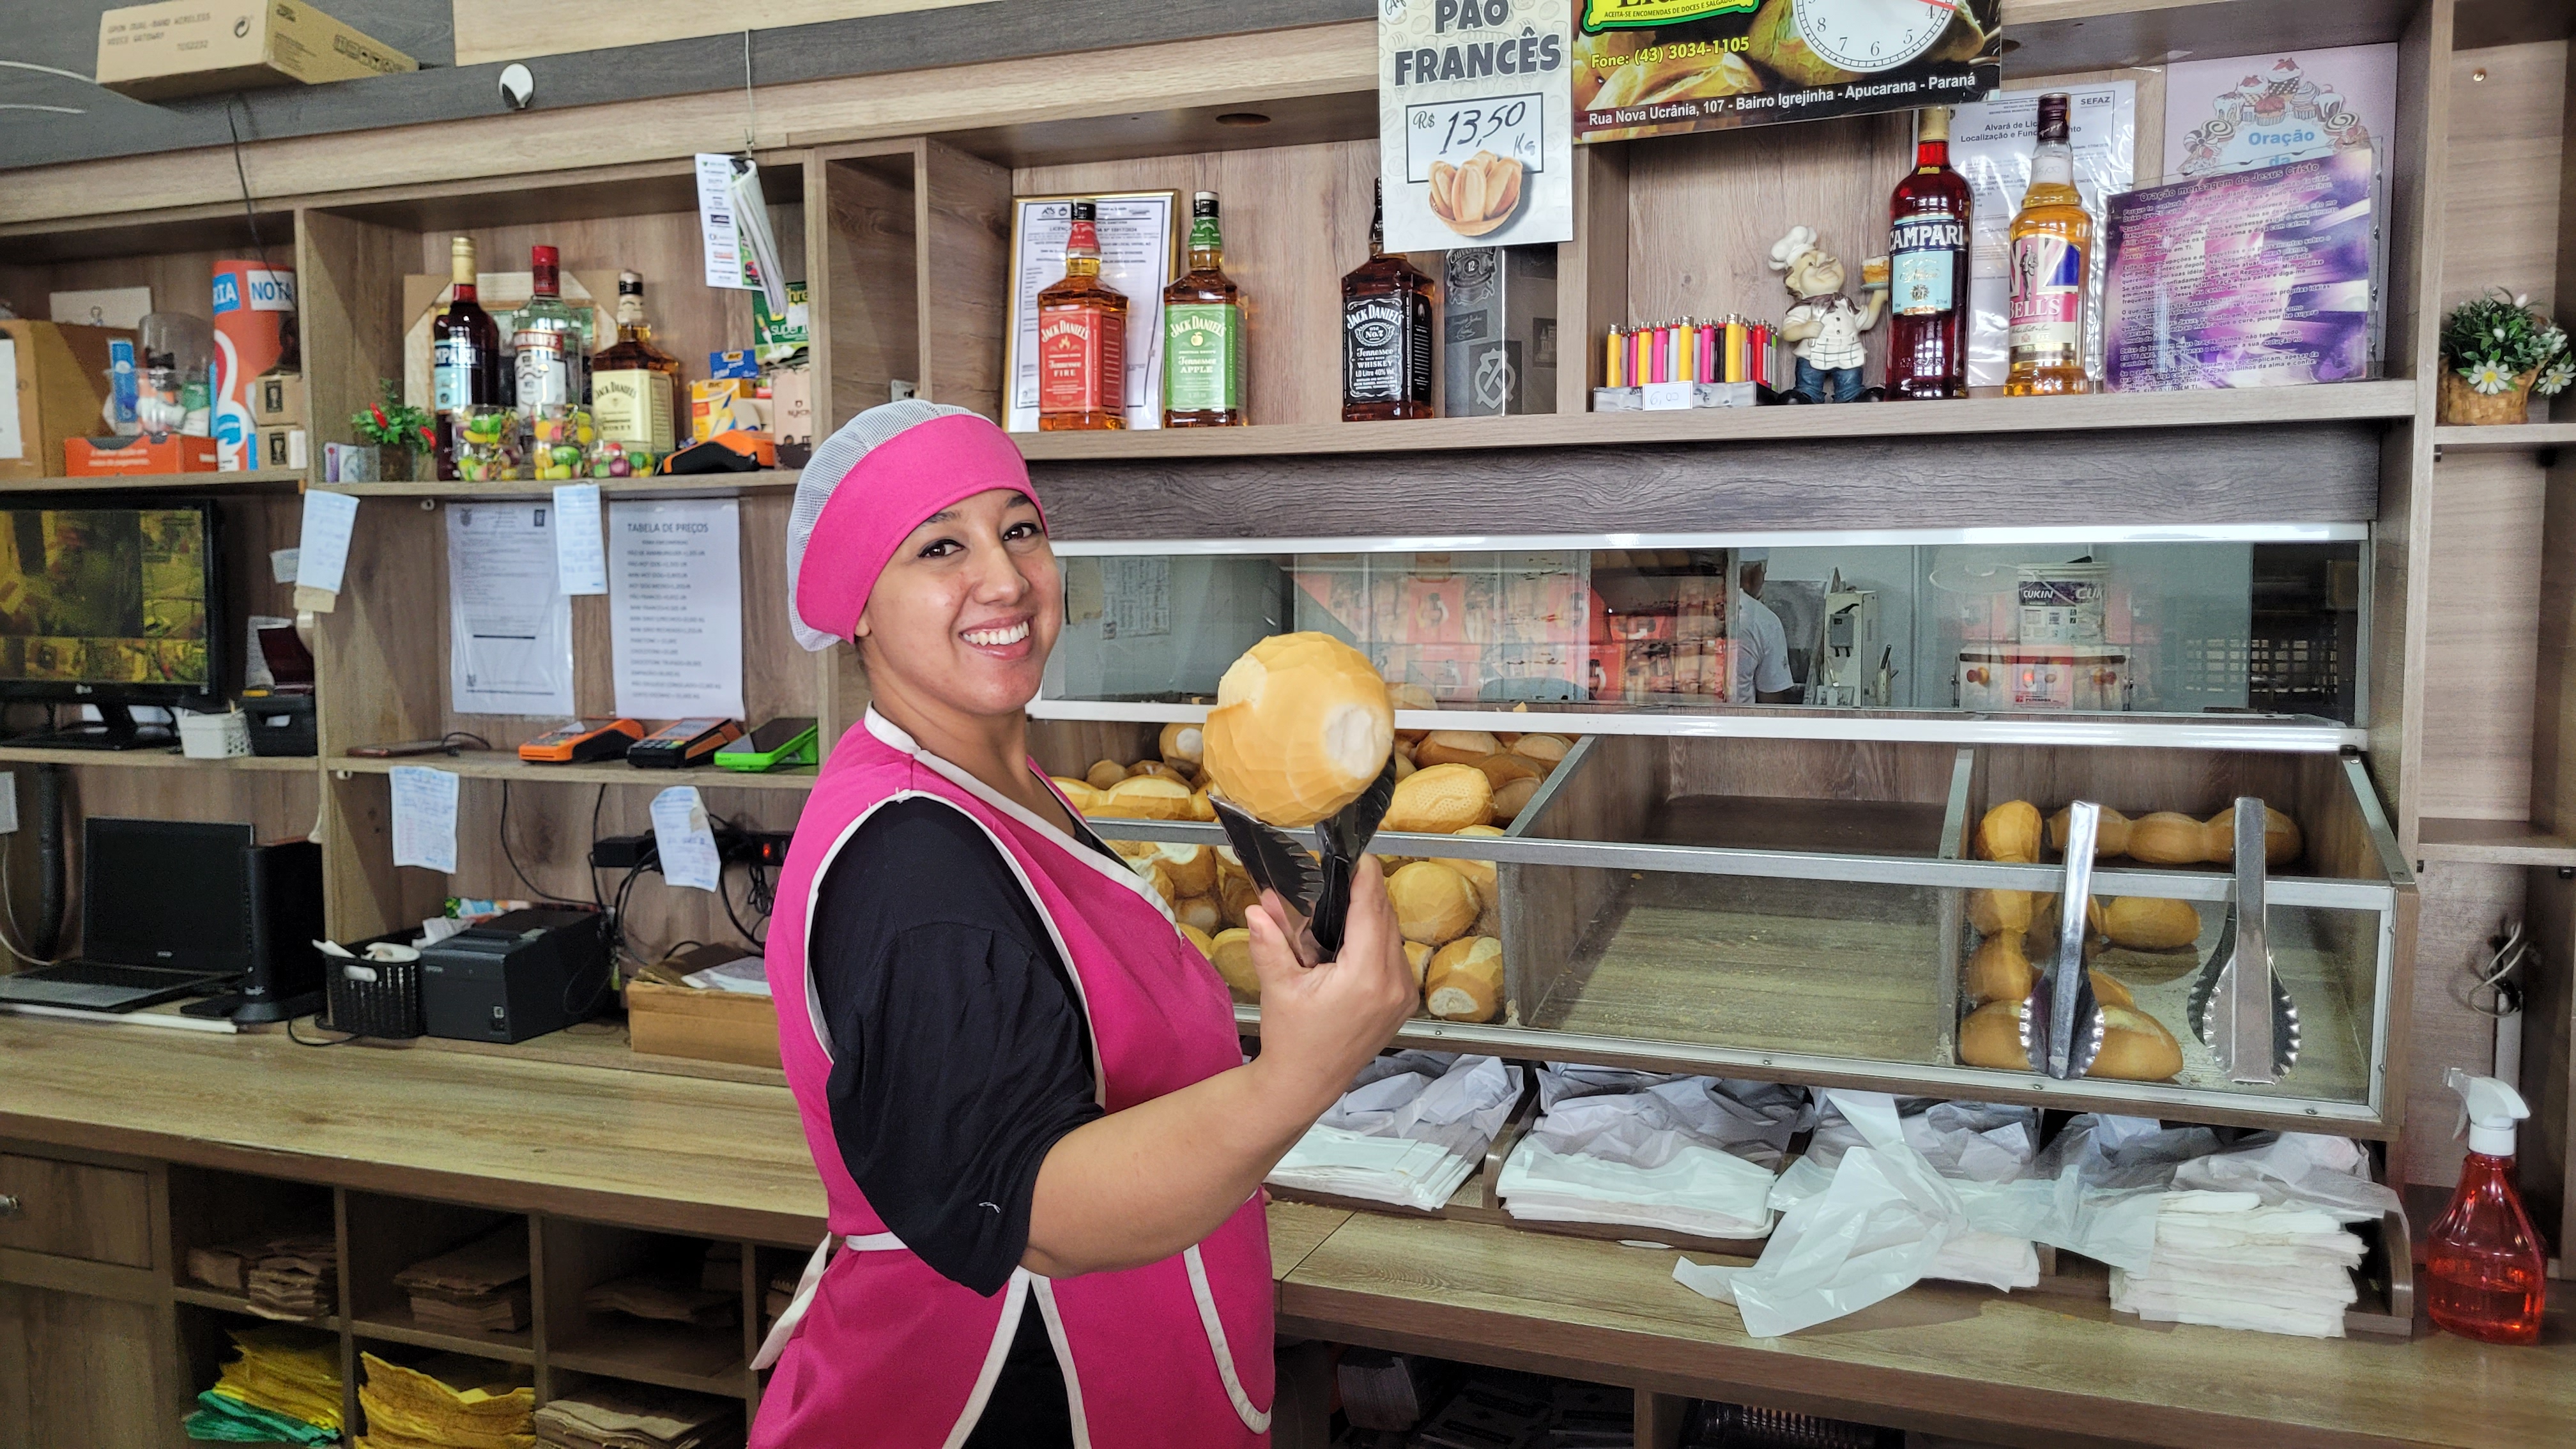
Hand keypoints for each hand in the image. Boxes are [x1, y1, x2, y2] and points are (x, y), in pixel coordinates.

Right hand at [1243, 856, 1418, 1120]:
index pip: (1372, 911)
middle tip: (1343, 873)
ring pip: (1394, 936)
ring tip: (1344, 904)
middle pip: (1386, 919)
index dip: (1366, 879)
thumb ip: (1271, 941)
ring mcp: (1403, 995)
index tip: (1358, 855)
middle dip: (1366, 894)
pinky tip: (1354, 938)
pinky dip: (1378, 939)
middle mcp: (1394, 984)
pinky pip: (1396, 956)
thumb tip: (1261, 904)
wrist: (1306, 1083)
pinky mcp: (1403, 1003)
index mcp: (1366, 977)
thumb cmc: (1292, 1038)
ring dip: (1373, 916)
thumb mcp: (1279, 986)